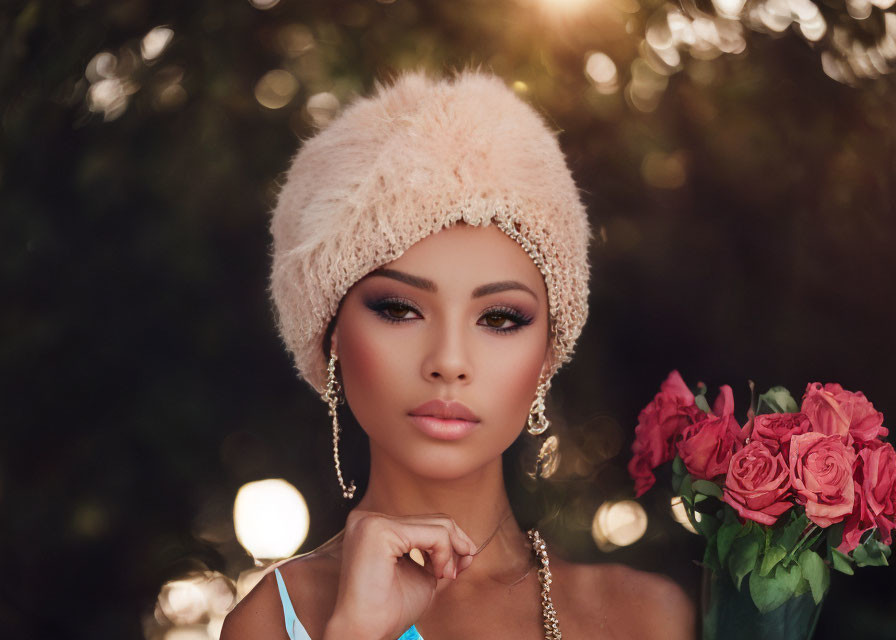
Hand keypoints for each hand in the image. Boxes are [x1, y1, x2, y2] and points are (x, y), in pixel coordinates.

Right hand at [323, 509, 476, 639]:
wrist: (366, 632)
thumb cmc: (390, 610)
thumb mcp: (422, 574)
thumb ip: (440, 556)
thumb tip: (469, 546)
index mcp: (375, 527)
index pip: (426, 522)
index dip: (451, 541)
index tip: (463, 563)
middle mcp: (369, 519)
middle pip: (434, 519)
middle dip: (456, 544)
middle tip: (457, 571)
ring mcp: (372, 522)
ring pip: (437, 524)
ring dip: (451, 552)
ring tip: (446, 576)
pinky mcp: (381, 530)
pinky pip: (433, 534)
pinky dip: (444, 554)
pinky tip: (438, 573)